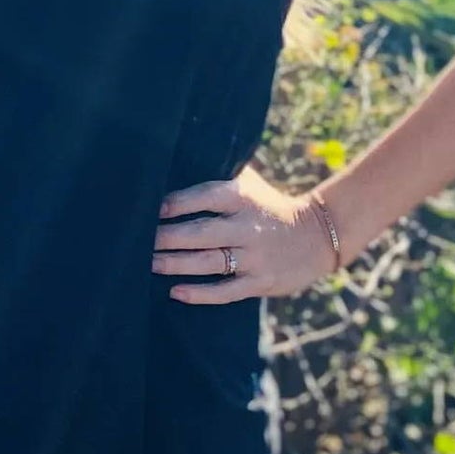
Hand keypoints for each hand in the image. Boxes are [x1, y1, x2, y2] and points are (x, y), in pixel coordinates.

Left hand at [152, 165, 339, 301]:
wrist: (316, 235)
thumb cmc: (269, 204)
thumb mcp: (250, 182)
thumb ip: (219, 175)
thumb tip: (177, 159)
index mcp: (243, 197)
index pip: (205, 196)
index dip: (178, 203)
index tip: (152, 208)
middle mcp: (248, 226)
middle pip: (201, 233)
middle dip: (168, 238)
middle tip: (138, 241)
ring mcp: (254, 257)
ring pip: (209, 262)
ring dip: (176, 264)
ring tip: (150, 263)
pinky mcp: (260, 282)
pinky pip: (225, 290)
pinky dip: (200, 293)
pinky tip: (176, 292)